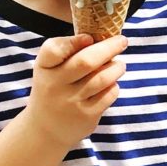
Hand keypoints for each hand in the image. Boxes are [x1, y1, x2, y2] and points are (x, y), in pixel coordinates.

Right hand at [25, 34, 127, 149]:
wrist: (46, 129)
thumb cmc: (54, 89)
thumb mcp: (50, 69)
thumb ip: (68, 52)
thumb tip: (101, 37)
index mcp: (44, 68)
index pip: (53, 50)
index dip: (73, 41)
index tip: (89, 37)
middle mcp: (55, 85)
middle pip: (86, 62)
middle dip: (109, 48)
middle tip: (122, 41)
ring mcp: (71, 102)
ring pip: (102, 78)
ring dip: (116, 67)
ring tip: (119, 65)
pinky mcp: (86, 116)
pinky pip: (108, 95)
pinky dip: (114, 86)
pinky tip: (112, 83)